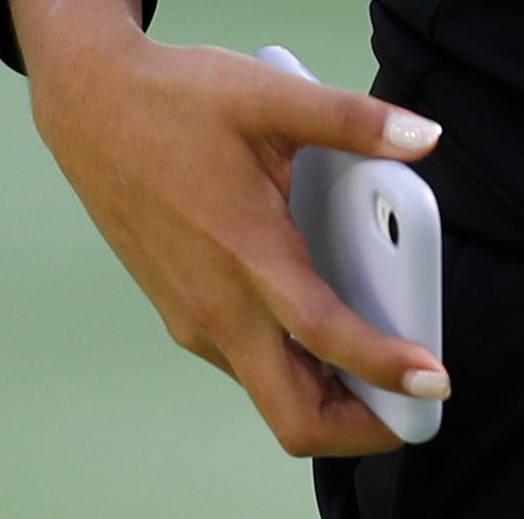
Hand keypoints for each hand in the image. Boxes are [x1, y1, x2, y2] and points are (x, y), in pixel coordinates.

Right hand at [8, 0, 451, 457]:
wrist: (90, 106)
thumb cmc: (175, 100)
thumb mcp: (271, 95)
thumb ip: (353, 121)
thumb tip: (425, 136)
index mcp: (246, 252)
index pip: (322, 335)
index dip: (383, 369)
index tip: (433, 383)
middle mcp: (215, 304)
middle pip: (290, 414)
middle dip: (357, 428)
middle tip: (414, 406)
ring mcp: (191, 316)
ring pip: (267, 392)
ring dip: (326, 399)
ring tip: (384, 373)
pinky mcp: (179, 312)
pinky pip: (245, 363)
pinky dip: (293, 370)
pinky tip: (324, 332)